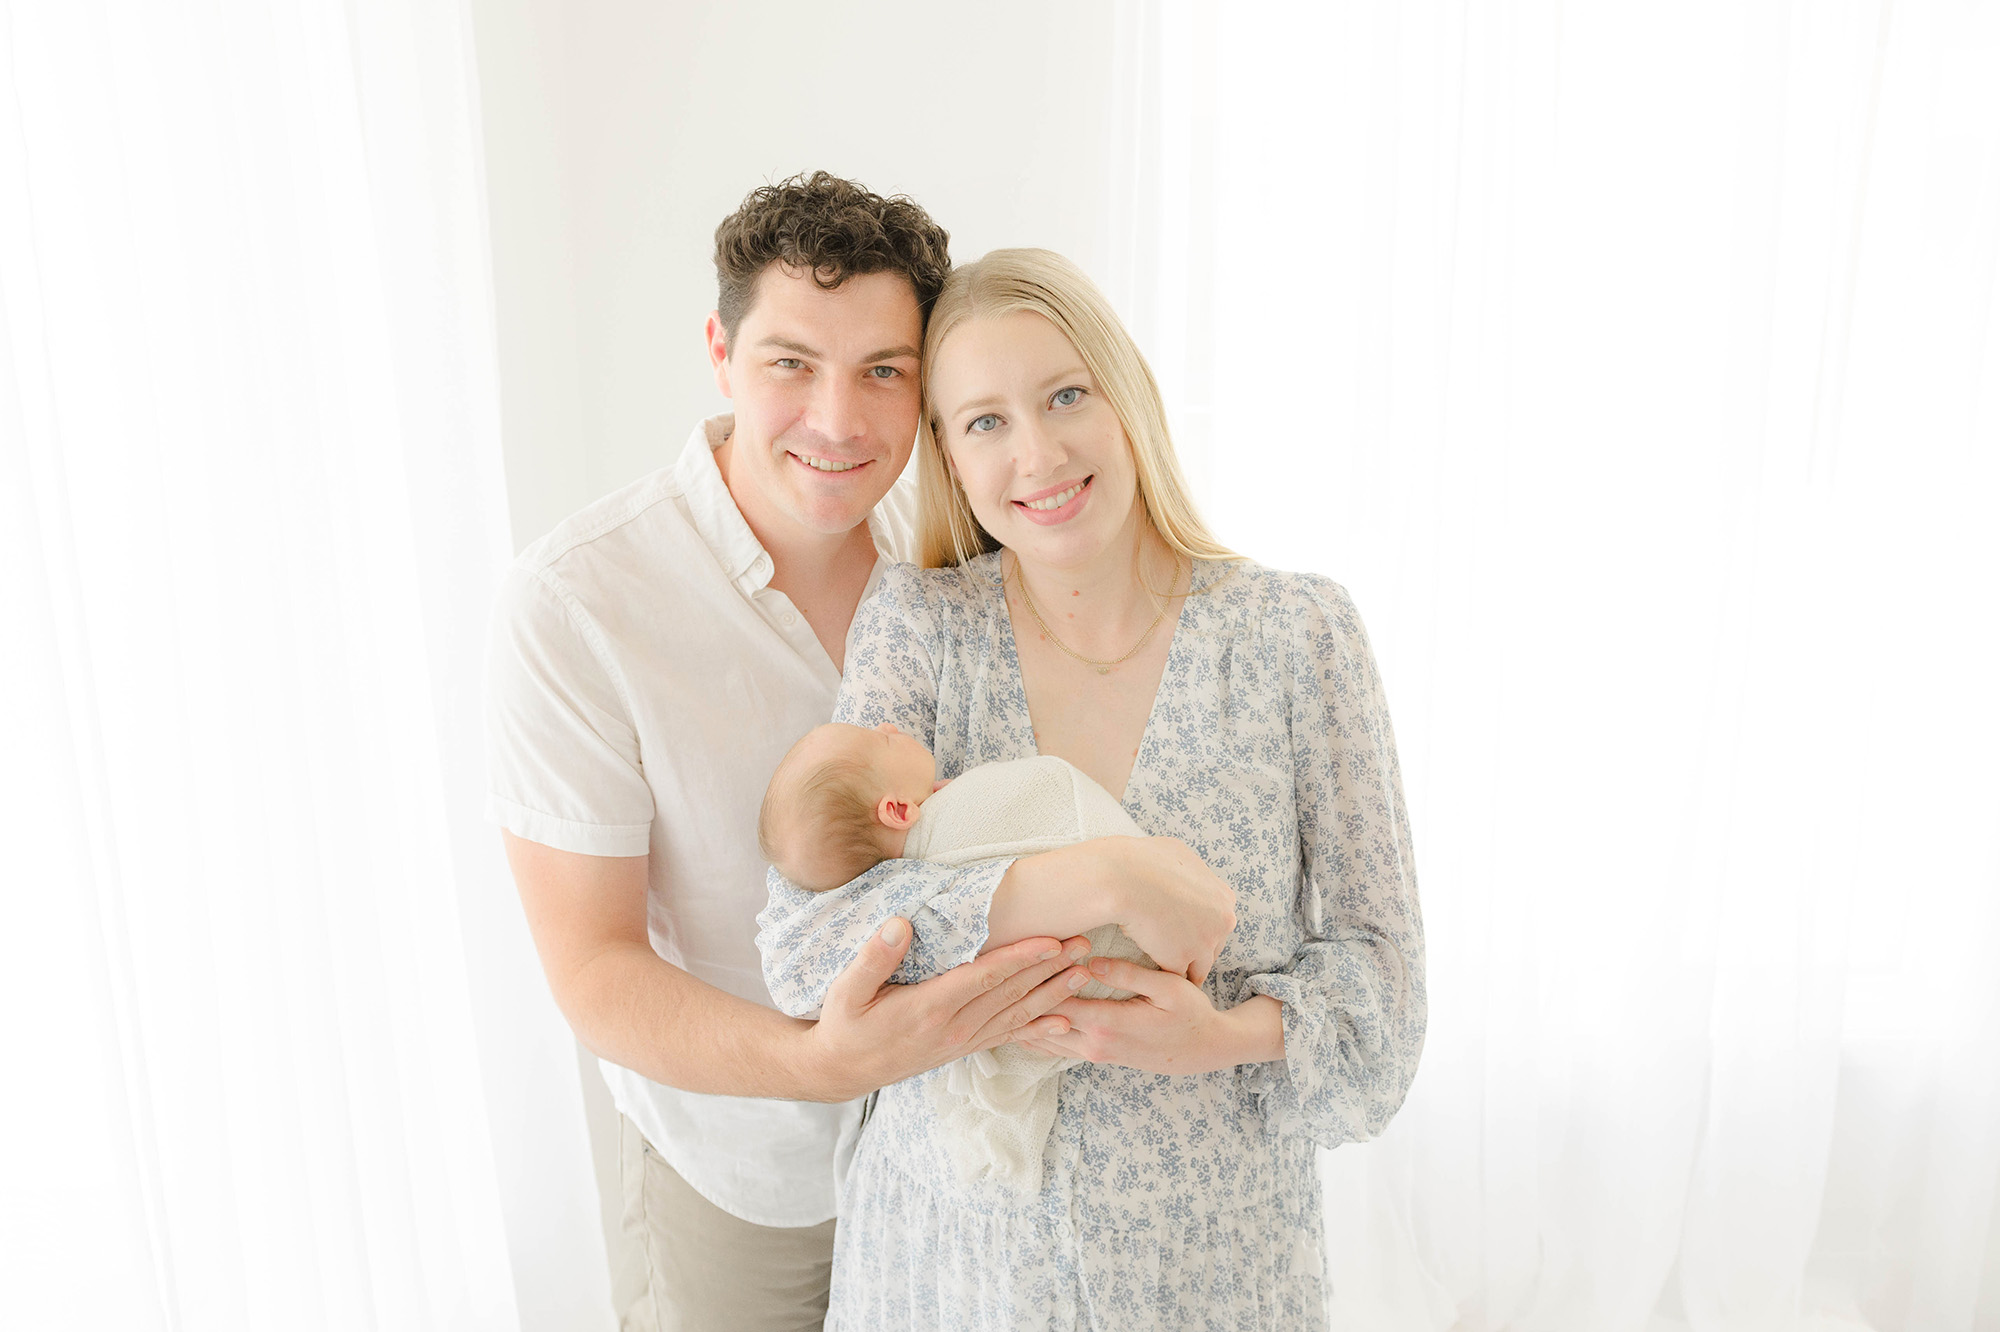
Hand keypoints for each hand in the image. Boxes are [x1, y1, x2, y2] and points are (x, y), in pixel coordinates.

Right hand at [805, 917, 1094, 1101]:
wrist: (842, 1069)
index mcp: (930, 1008)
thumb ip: (873, 958)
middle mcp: (954, 1027)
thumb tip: (900, 924)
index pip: (984, 977)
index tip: (1051, 940)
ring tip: (1085, 973)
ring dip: (1054, 993)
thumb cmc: (844, 1023)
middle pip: (1012, 993)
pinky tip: (1066, 1021)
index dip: (1020, 958)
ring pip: (1018, 1014)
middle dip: (1051, 968)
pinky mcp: (963, 1048)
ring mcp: (962, 1041)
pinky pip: (1008, 1036)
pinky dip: (1040, 1028)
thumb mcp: (846, 990)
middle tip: (1085, 944)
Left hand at [1010, 957, 1282, 1076]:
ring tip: (995, 990)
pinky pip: (1054, 1045)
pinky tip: (1018, 1012)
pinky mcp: (1095, 1054)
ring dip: (1021, 1016)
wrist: (1205, 1051)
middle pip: (1040, 1022)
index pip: (1055, 1001)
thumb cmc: (1190, 1014)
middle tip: (989, 972)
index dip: (1033, 978)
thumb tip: (1091, 959)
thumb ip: (1128, 973)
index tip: (1012, 955)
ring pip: (1042, 1038)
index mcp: (1106, 1024)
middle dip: (1016, 999)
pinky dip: (1034, 1029)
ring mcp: (1092, 1053)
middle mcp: (1092, 1043)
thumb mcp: (1168, 988)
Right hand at [1101, 837, 1236, 985]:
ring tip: (1166, 974)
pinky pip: (1175, 976)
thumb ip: (1188, 871)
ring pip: (1198, 966)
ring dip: (1183, 968)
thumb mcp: (1178, 854)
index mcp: (1224, 896)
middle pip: (1212, 946)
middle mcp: (1222, 920)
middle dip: (1194, 950)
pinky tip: (1152, 974)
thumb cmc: (1143, 860)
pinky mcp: (1180, 959)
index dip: (1199, 928)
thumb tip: (1181, 869)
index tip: (1182, 932)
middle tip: (1172, 951)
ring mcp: (1203, 942)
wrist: (1123, 876)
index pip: (1218, 923)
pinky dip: (1163, 975)